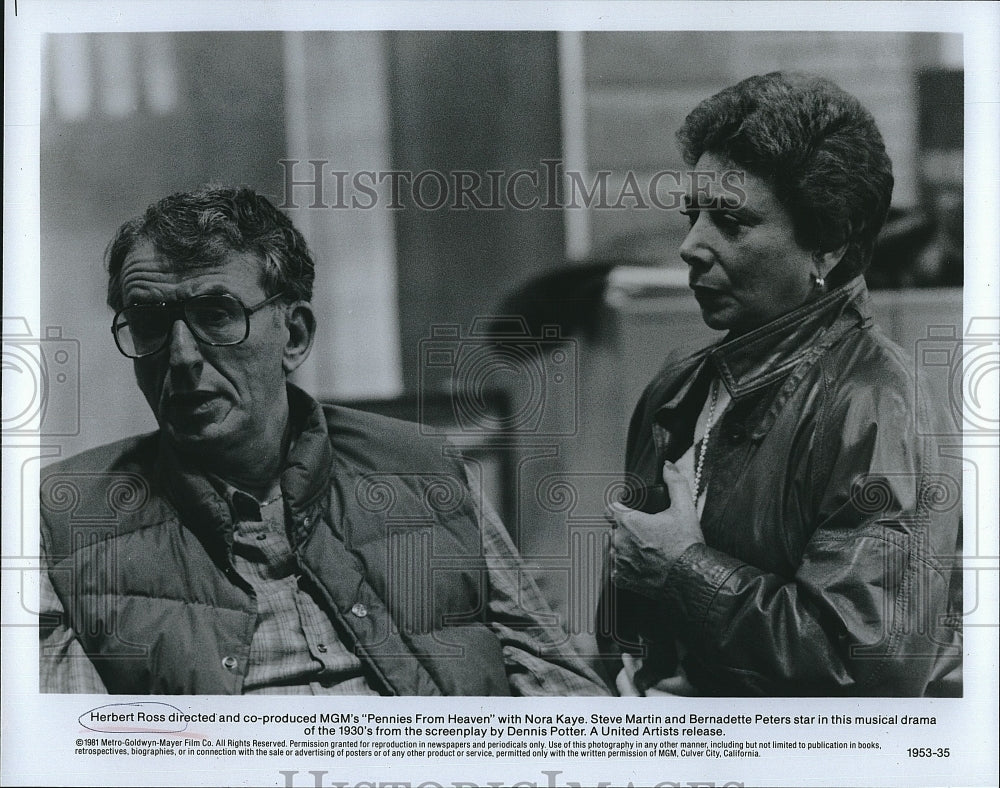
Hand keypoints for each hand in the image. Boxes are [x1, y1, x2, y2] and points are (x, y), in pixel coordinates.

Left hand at [608, 462, 704, 598]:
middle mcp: (619, 541)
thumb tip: (668, 467)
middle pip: (615, 530)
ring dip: (625, 548)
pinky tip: (643, 565)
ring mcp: (619, 561)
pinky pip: (617, 569)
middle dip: (628, 531)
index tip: (630, 513)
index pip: (611, 509)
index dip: (621, 509)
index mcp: (629, 522)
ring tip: (647, 551)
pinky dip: (627, 567)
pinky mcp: (621, 579)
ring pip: (614, 549)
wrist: (691, 577)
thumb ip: (675, 482)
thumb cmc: (687, 545)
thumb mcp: (684, 507)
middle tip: (648, 535)